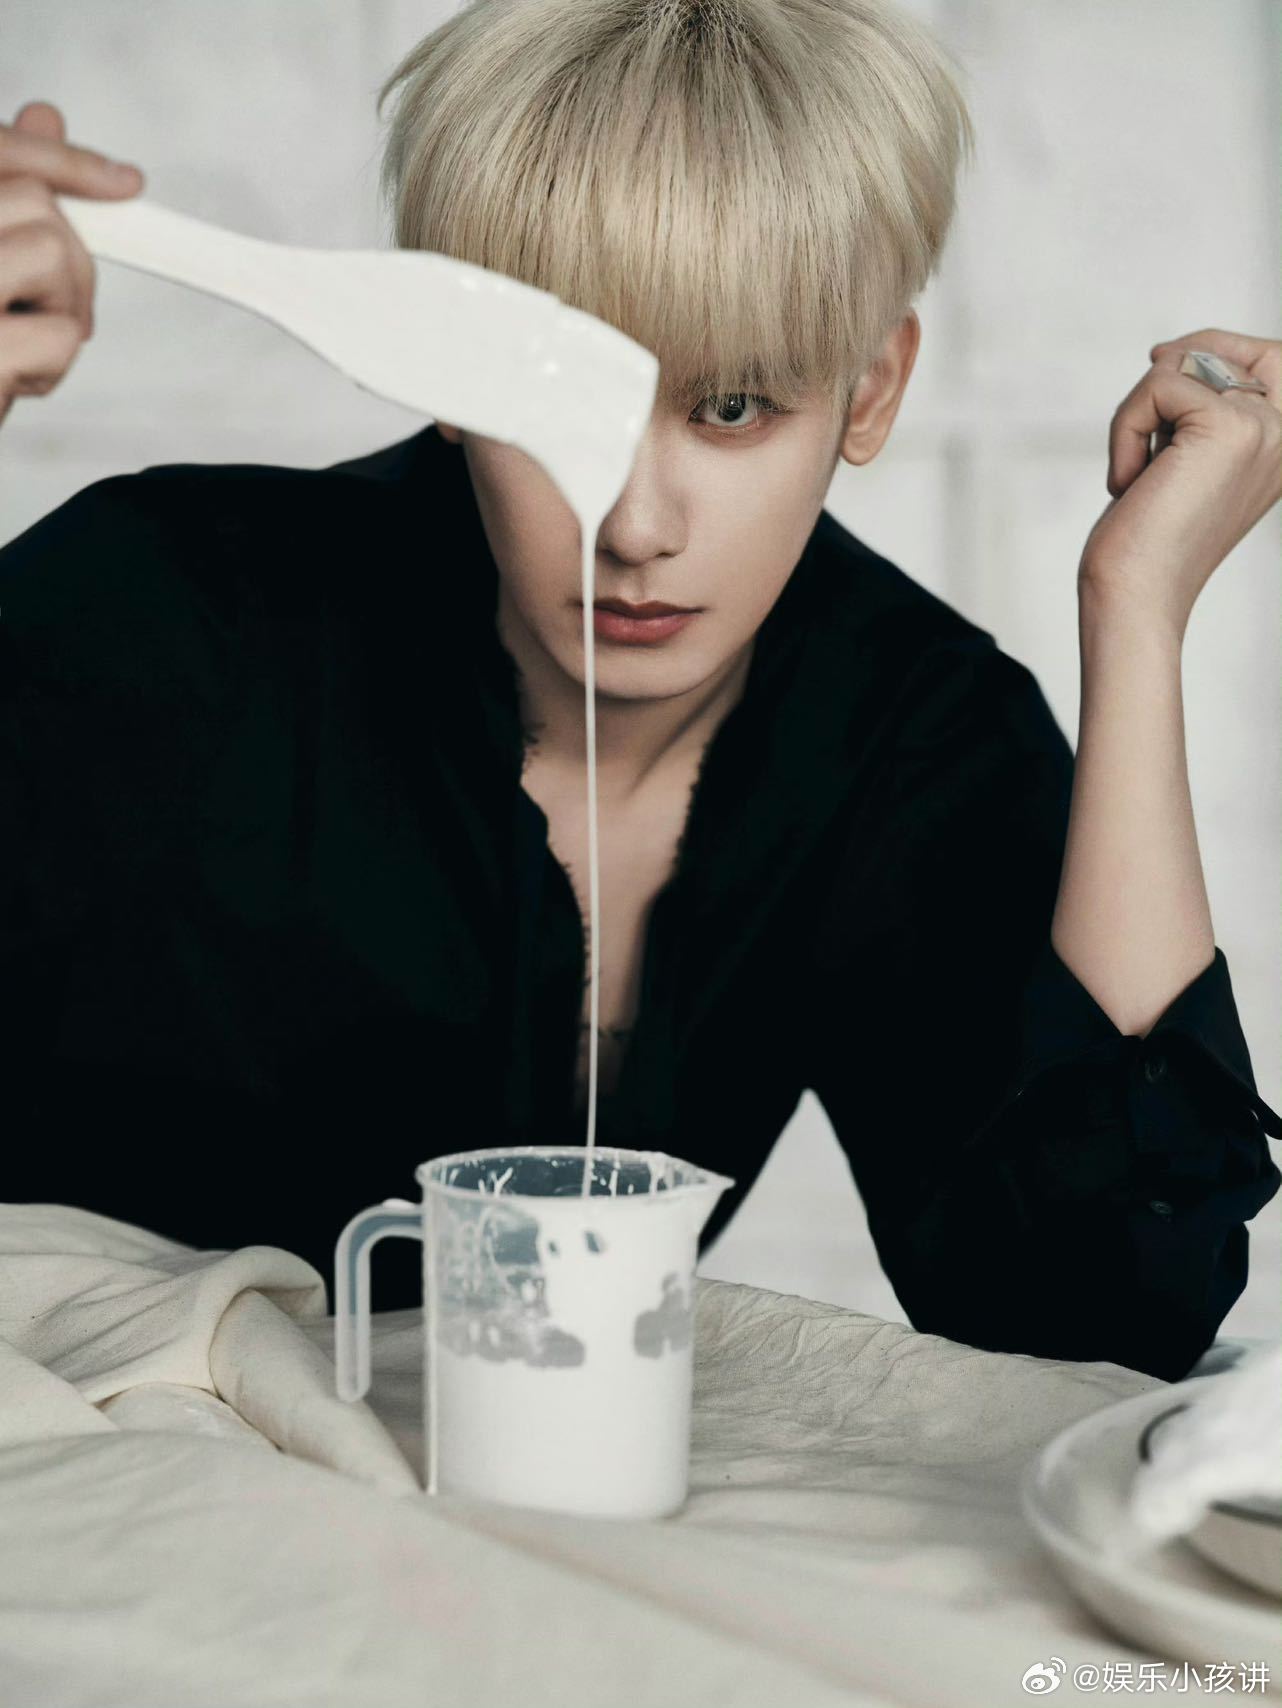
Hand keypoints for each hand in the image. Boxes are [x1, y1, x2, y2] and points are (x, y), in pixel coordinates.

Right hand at [0, 101, 144, 428]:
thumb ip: (0, 192)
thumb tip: (45, 118)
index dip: (60, 157)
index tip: (124, 182)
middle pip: (34, 201)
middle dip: (69, 260)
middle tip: (48, 311)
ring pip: (53, 252)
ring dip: (63, 308)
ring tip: (20, 345)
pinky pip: (60, 335)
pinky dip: (54, 366)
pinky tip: (15, 382)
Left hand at [1078, 328, 1281, 638]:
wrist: (1138, 594)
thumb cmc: (1149, 541)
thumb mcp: (1182, 459)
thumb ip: (1195, 410)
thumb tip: (1168, 351)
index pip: (1272, 355)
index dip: (1214, 344)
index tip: (1159, 363)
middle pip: (1225, 348)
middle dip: (1168, 372)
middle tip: (1138, 422)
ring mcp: (1264, 428)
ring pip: (1184, 364)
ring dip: (1138, 413)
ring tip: (1135, 471)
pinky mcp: (1229, 427)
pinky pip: (1159, 386)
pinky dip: (1125, 429)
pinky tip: (1127, 481)